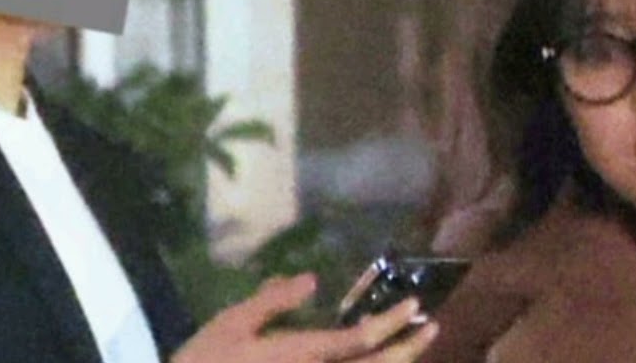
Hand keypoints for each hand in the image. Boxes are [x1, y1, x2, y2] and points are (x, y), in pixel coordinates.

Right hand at [171, 273, 438, 362]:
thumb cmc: (204, 362)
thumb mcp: (231, 323)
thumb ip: (272, 301)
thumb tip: (313, 281)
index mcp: (299, 356)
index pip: (357, 341)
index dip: (390, 323)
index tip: (414, 305)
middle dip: (406, 349)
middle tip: (431, 327)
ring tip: (413, 344)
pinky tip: (373, 360)